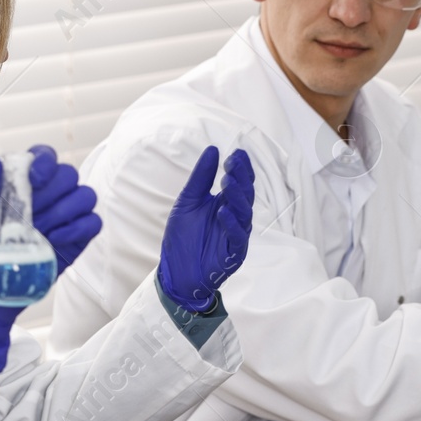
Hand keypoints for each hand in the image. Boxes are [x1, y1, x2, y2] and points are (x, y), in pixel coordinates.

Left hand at [0, 147, 100, 377]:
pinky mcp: (70, 247)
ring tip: (44, 229)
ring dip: (68, 208)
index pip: (42, 157)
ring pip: (85, 197)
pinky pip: (92, 225)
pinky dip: (80, 227)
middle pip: (68, 175)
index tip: (34, 179)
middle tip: (36, 211)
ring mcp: (58, 223)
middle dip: (55, 189)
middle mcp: (40, 200)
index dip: (44, 161)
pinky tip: (56, 240)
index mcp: (14, 186)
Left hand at [157, 147, 254, 311]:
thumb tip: (213, 150)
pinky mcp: (234, 254)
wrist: (175, 271)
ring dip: (237, 197)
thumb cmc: (182, 237)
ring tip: (227, 182)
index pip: (239, 182)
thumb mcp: (188, 201)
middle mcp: (234, 218)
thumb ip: (201, 178)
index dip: (240, 168)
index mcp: (225, 204)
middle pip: (245, 195)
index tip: (236, 154)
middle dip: (240, 178)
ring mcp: (235, 235)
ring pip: (244, 214)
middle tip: (234, 163)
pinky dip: (231, 224)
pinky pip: (237, 237)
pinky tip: (222, 212)